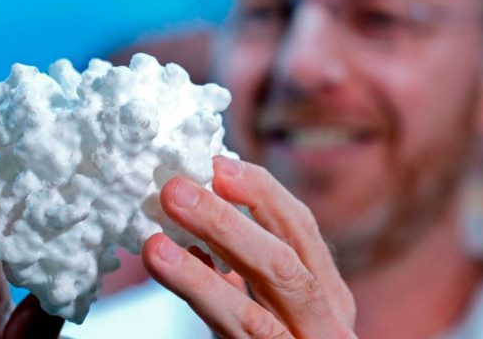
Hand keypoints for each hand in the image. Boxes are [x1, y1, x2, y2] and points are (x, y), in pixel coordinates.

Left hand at [142, 156, 356, 337]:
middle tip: (178, 185)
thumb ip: (244, 265)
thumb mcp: (274, 303)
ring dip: (209, 255)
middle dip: (231, 215)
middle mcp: (327, 315)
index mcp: (325, 288)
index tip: (215, 161)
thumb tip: (192, 214)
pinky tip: (166, 264)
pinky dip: (203, 291)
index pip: (299, 225)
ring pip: (266, 294)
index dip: (258, 190)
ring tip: (156, 234)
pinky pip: (242, 329)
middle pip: (286, 254)